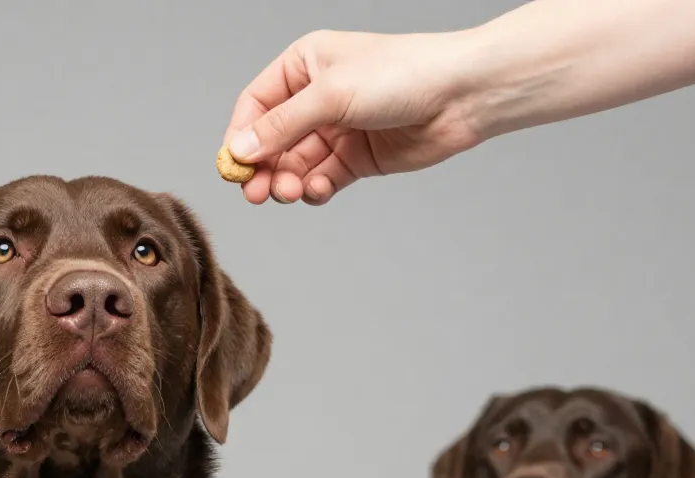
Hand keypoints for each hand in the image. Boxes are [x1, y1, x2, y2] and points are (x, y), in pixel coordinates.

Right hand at [222, 30, 484, 206]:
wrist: (460, 96)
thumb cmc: (403, 74)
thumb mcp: (332, 95)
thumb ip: (283, 126)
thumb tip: (240, 150)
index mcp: (305, 65)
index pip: (256, 105)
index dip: (242, 137)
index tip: (234, 167)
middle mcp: (316, 97)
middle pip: (271, 141)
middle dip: (263, 168)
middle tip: (258, 194)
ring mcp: (336, 130)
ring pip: (294, 164)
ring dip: (288, 182)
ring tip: (292, 192)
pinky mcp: (356, 158)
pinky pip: (321, 179)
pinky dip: (314, 188)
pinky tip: (318, 189)